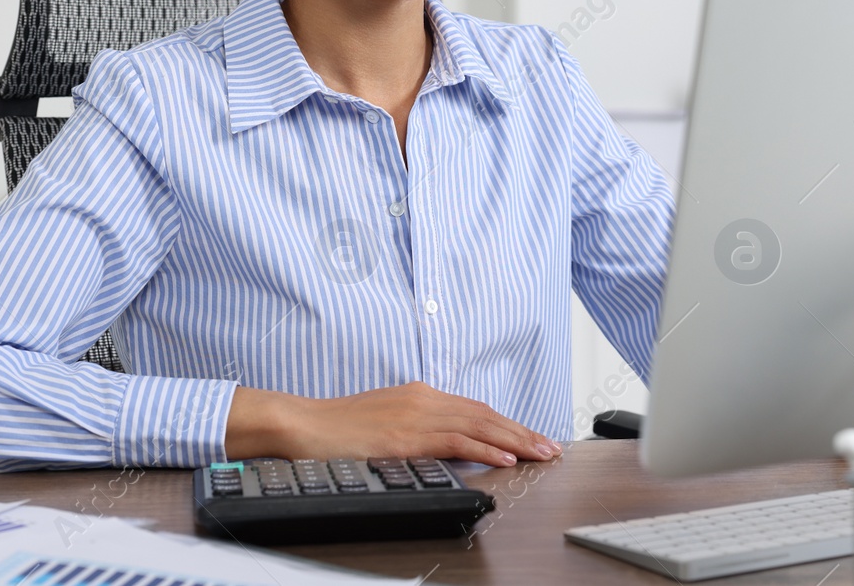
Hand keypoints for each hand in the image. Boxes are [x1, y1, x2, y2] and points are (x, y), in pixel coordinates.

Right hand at [225, 382, 562, 467]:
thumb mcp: (385, 422)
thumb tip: (446, 446)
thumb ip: (417, 429)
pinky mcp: (406, 436)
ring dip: (514, 440)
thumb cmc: (337, 429)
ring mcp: (416, 415)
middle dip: (522, 431)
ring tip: (540, 453)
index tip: (531, 437)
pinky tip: (505, 458)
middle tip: (551, 447)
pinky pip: (455, 441)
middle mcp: (424, 399)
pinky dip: (484, 449)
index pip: (475, 409)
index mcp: (420, 395)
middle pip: (485, 414)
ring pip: (478, 425)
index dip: (508, 423)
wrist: (302, 425)